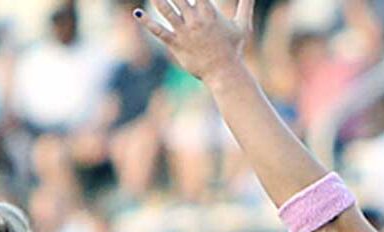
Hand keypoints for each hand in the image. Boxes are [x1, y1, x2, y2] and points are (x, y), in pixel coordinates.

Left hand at [134, 0, 253, 83]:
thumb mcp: (243, 25)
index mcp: (209, 13)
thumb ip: (246, 6)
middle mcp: (195, 20)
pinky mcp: (175, 44)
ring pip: (166, 10)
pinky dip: (147, 22)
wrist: (225, 73)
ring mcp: (184, 32)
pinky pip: (158, 31)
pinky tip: (137, 13)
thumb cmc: (235, 49)